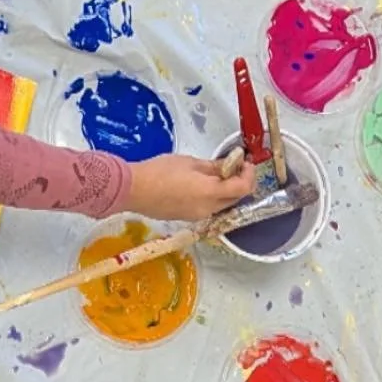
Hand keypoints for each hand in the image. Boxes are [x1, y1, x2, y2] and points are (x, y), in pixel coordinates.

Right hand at [127, 153, 256, 222]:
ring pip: (221, 205)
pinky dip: (212, 197)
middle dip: (239, 183)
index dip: (249, 175)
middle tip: (234, 166)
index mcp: (210, 193)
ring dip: (225, 191)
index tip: (245, 162)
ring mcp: (197, 216)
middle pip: (234, 199)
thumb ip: (214, 166)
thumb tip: (229, 165)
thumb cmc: (159, 171)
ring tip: (217, 174)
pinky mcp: (186, 218)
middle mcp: (207, 209)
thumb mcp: (190, 162)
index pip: (242, 188)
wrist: (133, 190)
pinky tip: (201, 185)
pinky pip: (207, 208)